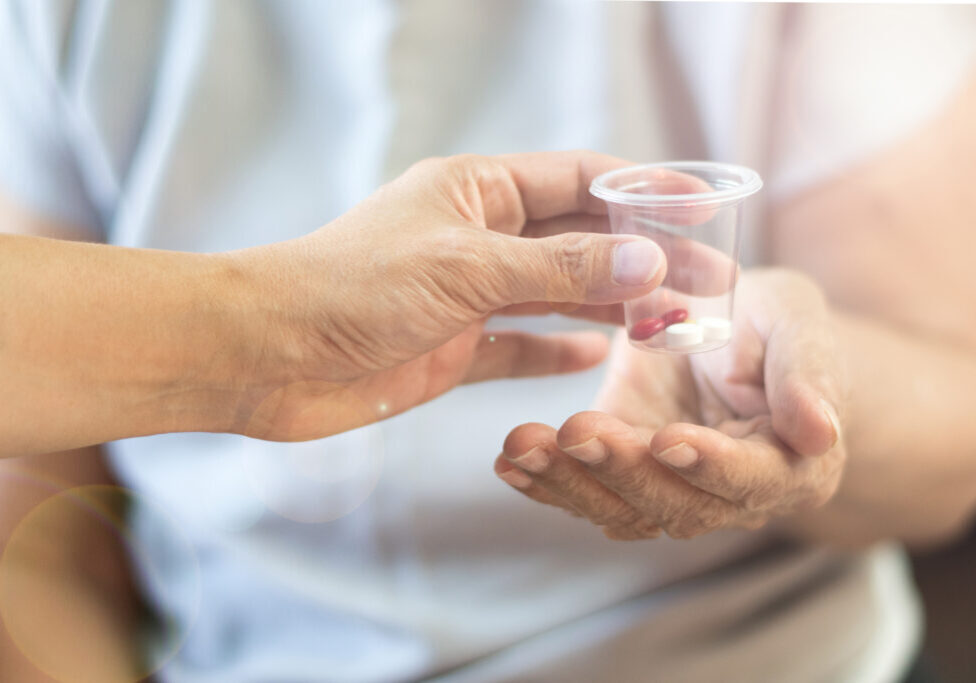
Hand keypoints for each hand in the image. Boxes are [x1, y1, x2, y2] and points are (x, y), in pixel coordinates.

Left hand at [227, 152, 692, 439]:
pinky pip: (522, 345)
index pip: (581, 180)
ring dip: (613, 305)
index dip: (644, 192)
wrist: (268, 355)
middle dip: (644, 257)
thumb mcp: (467, 267)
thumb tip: (649, 260)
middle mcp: (478, 236)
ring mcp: (468, 293)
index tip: (703, 211)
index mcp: (478, 190)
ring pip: (559, 293)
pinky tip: (601, 355)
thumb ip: (561, 267)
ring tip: (673, 321)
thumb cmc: (351, 288)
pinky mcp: (455, 346)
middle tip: (709, 283)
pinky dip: (560, 350)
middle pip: (580, 239)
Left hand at [495, 270, 847, 539]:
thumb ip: (807, 371)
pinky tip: (509, 458)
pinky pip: (583, 489)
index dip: (713, 465)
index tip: (670, 439)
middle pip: (676, 503)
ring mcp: (666, 486)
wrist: (727, 330)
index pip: (751, 478)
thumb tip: (820, 430)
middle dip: (623, 471)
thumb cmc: (772, 322)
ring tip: (522, 447)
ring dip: (569, 482)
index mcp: (788, 463)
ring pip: (620, 507)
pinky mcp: (619, 470)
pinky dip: (544, 478)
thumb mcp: (795, 320)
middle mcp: (726, 493)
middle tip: (578, 432)